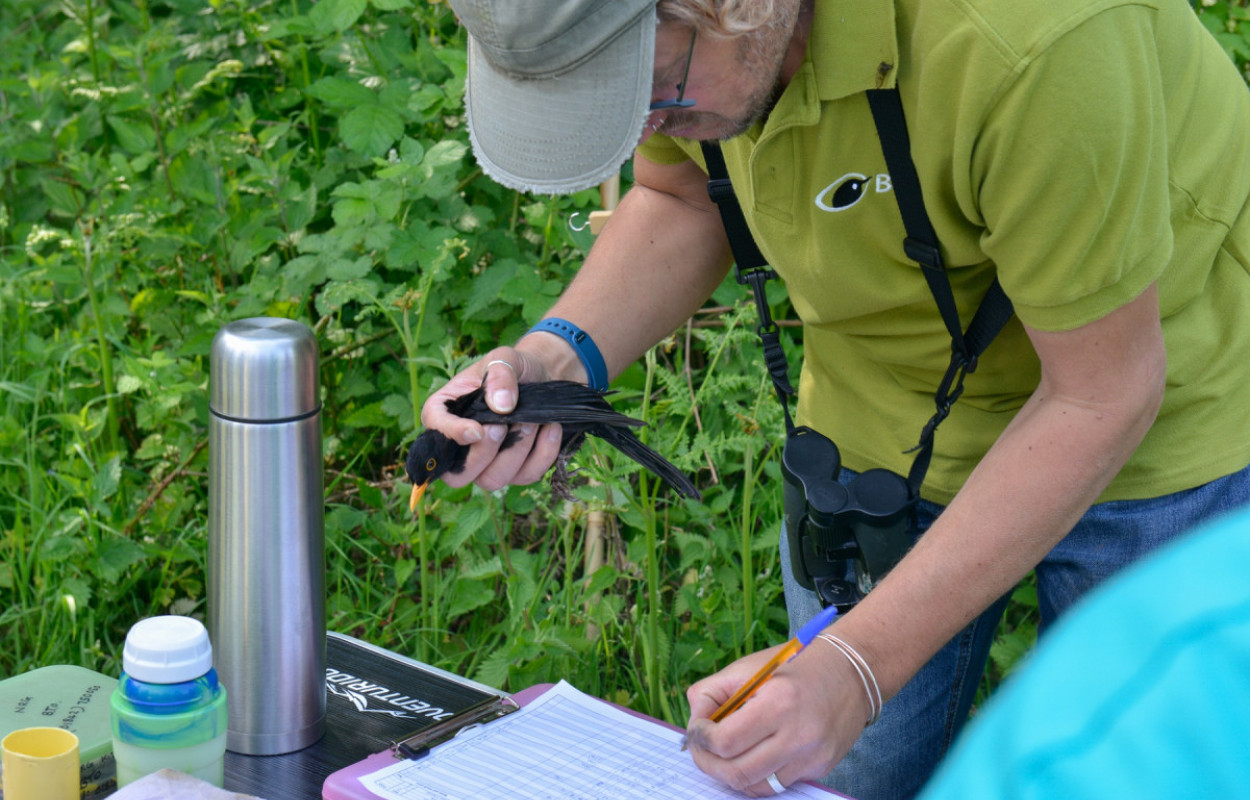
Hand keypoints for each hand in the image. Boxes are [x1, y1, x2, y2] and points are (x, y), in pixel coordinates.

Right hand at [419, 347, 564, 490]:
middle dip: (484, 453)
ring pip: (493, 480)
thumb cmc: (514, 368)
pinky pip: (527, 476)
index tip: (476, 430)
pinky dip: (543, 453)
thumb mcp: (505, 358)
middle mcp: (461, 446)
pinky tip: (550, 428)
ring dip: (516, 452)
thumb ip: (500, 375)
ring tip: (531, 421)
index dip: (451, 435)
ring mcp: (488, 464)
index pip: (435, 431)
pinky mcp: (516, 471)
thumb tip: (501, 405)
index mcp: (446, 413)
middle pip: (458, 475)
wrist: (544, 377)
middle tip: (504, 425)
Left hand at [684, 638, 872, 796]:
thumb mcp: (749, 667)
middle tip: (701, 750)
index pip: (726, 742)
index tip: (697, 731)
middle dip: (709, 764)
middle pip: (737, 773)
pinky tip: (753, 755)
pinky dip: (758, 774)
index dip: (701, 740)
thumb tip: (693, 724)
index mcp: (778, 702)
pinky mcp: (821, 768)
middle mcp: (798, 735)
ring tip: (723, 755)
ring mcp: (812, 757)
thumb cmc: (795, 665)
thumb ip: (712, 692)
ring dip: (731, 774)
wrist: (852, 672)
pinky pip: (778, 784)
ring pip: (756, 786)